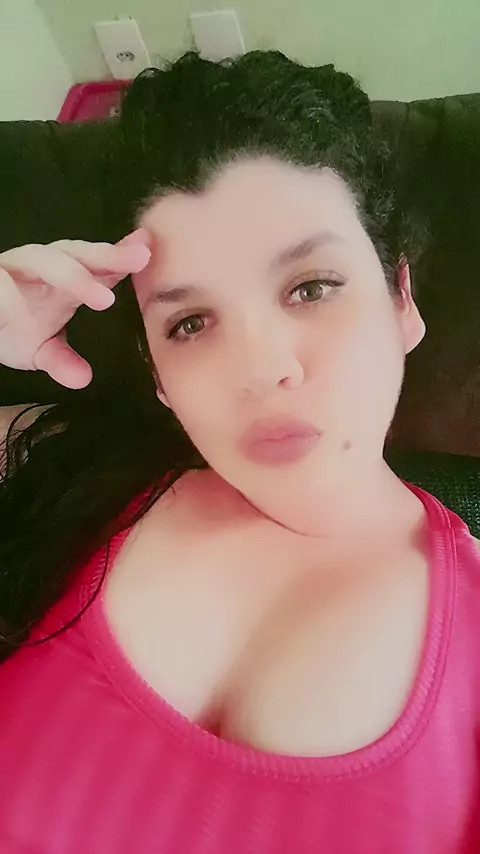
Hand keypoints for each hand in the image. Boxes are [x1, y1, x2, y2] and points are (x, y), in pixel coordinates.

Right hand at [0, 229, 150, 388]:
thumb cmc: (10, 328)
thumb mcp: (41, 350)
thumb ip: (62, 360)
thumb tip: (83, 379)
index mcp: (61, 282)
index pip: (96, 265)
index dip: (121, 258)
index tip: (150, 252)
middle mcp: (39, 266)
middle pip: (76, 253)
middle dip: (108, 255)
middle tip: (140, 258)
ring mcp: (12, 268)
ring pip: (43, 259)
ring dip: (75, 276)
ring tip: (103, 298)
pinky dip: (12, 293)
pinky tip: (30, 305)